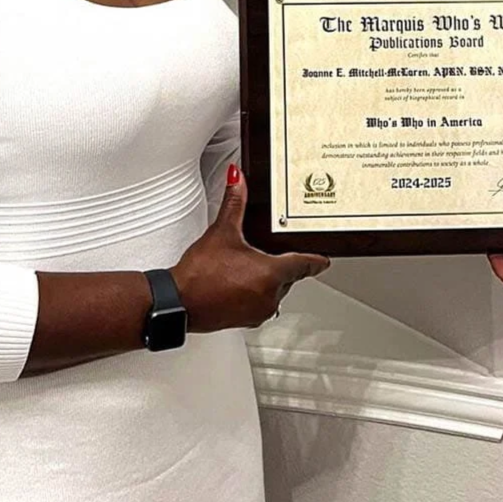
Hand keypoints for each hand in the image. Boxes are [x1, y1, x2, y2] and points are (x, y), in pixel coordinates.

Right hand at [172, 164, 330, 330]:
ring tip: (245, 266)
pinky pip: (260, 304)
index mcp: (271, 274)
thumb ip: (234, 203)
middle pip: (288, 277)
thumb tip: (238, 180)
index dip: (315, 260)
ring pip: (274, 291)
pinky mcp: (246, 321)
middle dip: (279, 264)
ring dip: (266, 280)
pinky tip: (236, 282)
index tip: (324, 259)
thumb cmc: (199, 275)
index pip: (304, 265)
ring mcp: (259, 312)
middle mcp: (270, 296)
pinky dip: (254, 293)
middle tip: (265, 252)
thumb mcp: (221, 232)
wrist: (178, 303)